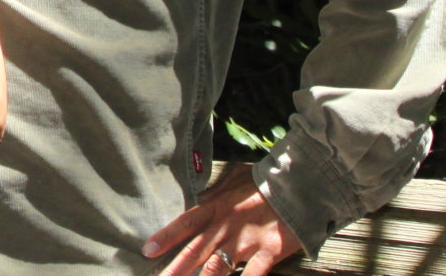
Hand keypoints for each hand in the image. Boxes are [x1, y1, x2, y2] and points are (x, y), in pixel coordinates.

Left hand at [143, 163, 304, 275]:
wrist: (297, 186)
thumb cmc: (263, 182)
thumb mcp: (233, 179)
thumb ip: (214, 192)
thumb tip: (197, 199)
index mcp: (217, 207)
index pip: (185, 223)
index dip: (166, 237)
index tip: (147, 250)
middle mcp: (227, 226)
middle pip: (196, 250)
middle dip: (176, 269)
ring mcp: (247, 241)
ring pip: (218, 267)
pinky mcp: (269, 252)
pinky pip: (253, 274)